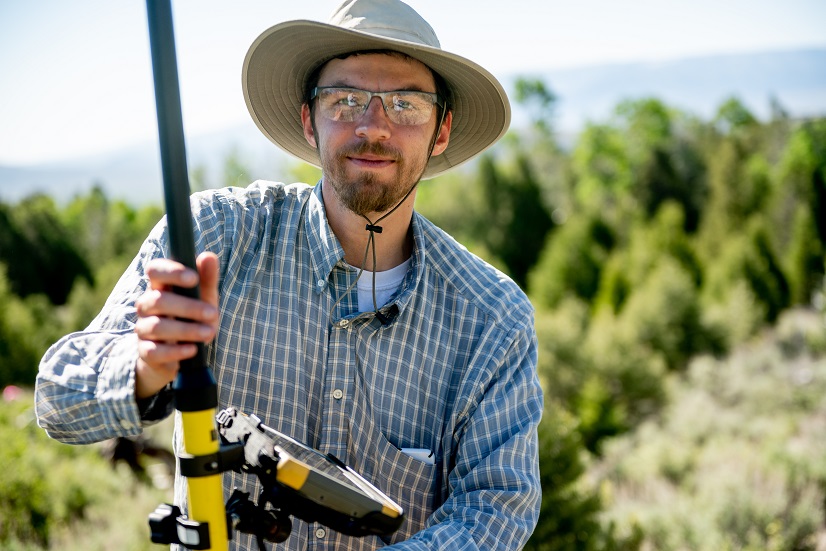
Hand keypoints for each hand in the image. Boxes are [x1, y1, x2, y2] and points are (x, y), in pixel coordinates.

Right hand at [134, 252, 219, 398]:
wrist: (179, 355)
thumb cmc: (192, 318)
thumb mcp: (204, 298)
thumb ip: (207, 279)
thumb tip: (208, 256)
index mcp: (160, 287)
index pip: (154, 270)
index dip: (171, 271)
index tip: (193, 278)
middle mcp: (147, 305)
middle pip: (158, 300)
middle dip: (188, 307)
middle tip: (213, 313)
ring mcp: (143, 329)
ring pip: (157, 326)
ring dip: (186, 330)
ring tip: (209, 333)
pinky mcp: (145, 352)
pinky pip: (154, 351)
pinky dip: (175, 351)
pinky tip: (192, 350)